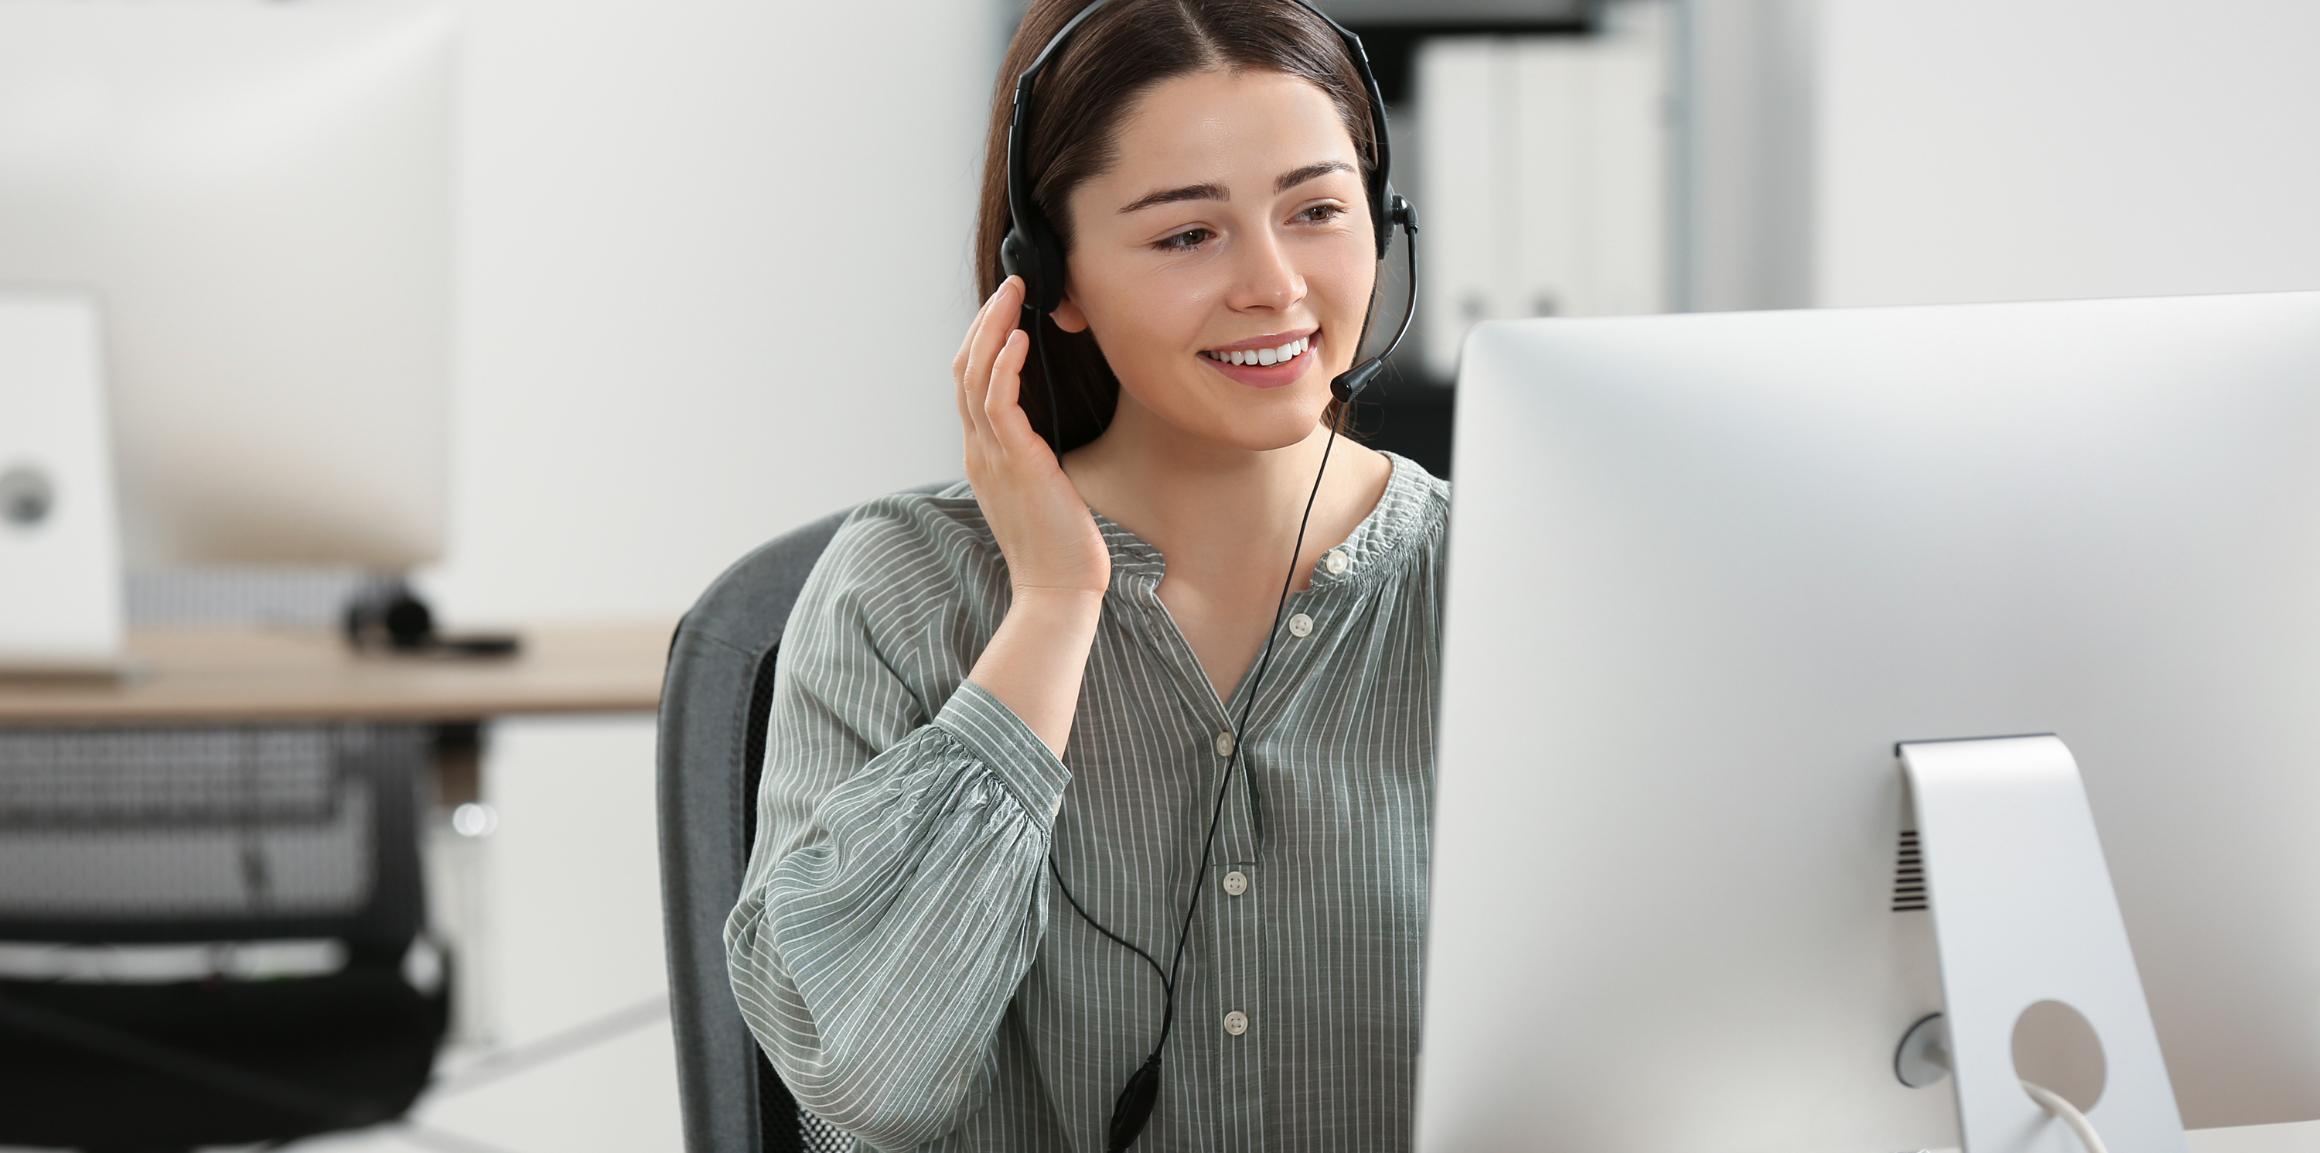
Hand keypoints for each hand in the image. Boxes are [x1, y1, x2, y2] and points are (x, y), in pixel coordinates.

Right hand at [953, 275, 1110, 598]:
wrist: (1057, 592)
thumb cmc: (1058, 546)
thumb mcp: (1040, 489)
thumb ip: (1033, 456)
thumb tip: (1046, 432)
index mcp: (983, 456)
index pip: (969, 384)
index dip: (983, 340)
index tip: (1008, 308)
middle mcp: (979, 451)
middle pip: (964, 369)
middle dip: (985, 321)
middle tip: (1013, 285)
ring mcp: (992, 456)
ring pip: (975, 376)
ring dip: (993, 328)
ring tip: (1015, 294)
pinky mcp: (1016, 462)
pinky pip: (998, 403)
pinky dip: (1005, 365)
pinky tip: (1019, 338)